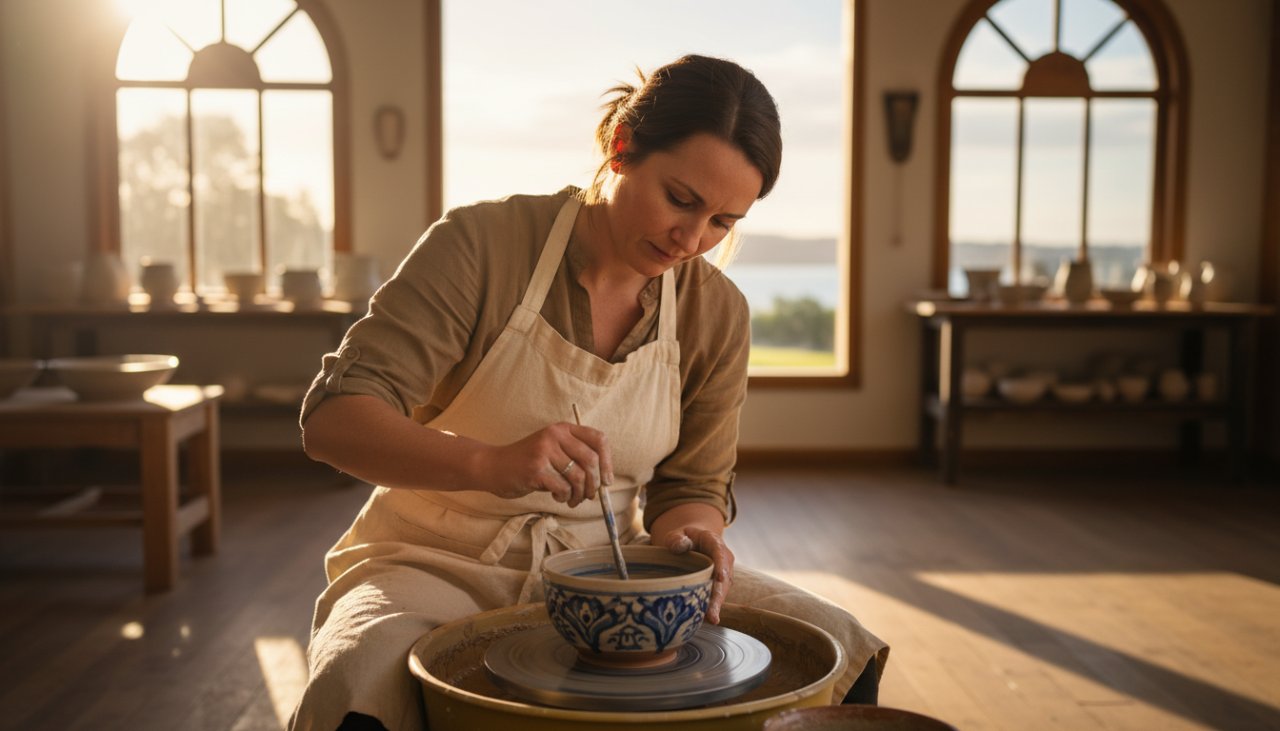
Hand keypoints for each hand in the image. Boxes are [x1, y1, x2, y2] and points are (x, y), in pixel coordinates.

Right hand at [481, 422, 613, 507]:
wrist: (492, 466)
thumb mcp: (552, 449)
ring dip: (579, 495)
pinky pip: (563, 488)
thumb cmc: (527, 462)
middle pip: (591, 460)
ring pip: (578, 477)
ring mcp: (544, 451)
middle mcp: (555, 435)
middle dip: (594, 484)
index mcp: (562, 428)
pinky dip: (565, 497)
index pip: (598, 439)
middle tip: (589, 496)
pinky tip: (558, 497)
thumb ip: (574, 456)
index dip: (608, 462)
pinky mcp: (536, 469)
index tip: (607, 480)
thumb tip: (603, 479)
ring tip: (572, 500)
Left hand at [656, 524, 733, 624]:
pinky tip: (706, 618)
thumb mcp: (677, 534)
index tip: (720, 577)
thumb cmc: (684, 539)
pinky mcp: (719, 585)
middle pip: (724, 577)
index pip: (719, 553)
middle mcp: (724, 559)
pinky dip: (712, 607)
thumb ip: (677, 539)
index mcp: (714, 542)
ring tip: (711, 619)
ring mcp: (723, 573)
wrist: (693, 544)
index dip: (720, 565)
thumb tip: (679, 546)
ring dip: (716, 604)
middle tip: (713, 611)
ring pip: (722, 590)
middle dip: (718, 595)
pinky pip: (716, 596)